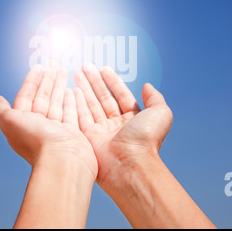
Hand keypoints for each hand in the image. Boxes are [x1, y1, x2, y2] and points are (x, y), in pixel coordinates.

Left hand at [0, 61, 97, 180]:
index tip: (39, 67)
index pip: (27, 97)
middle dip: (47, 80)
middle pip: (43, 97)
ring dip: (59, 86)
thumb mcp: (11, 122)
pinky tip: (72, 90)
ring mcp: (56, 130)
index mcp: (24, 123)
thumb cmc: (37, 142)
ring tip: (64, 71)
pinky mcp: (72, 133)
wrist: (63, 162)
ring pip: (57, 102)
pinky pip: (71, 112)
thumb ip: (1, 110)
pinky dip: (71, 100)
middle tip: (54, 64)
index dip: (32, 81)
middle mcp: (39, 126)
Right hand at [74, 63, 172, 190]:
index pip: (120, 94)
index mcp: (133, 119)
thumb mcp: (160, 114)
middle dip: (94, 81)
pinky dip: (75, 103)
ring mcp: (101, 131)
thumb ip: (155, 98)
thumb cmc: (146, 140)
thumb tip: (147, 85)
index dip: (112, 81)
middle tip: (85, 66)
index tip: (103, 68)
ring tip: (76, 73)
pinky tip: (71, 89)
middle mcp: (116, 124)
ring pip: (90, 104)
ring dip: (83, 88)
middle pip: (103, 98)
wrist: (130, 164)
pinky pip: (80, 116)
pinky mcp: (88, 137)